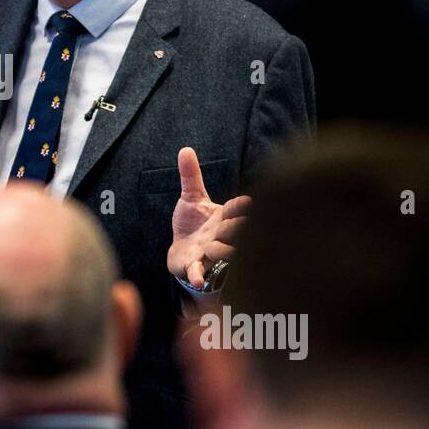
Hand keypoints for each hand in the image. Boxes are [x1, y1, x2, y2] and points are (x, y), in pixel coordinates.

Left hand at [166, 147, 250, 289]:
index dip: (240, 207)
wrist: (181, 251)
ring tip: (210, 246)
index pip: (236, 209)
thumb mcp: (191, 198)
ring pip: (223, 253)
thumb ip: (190, 176)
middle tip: (230, 225)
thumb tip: (185, 148)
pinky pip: (199, 272)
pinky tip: (198, 280)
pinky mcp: (195, 266)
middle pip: (235, 231)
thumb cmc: (193, 224)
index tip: (247, 202)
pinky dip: (198, 275)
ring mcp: (210, 252)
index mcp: (223, 217)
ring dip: (219, 250)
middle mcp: (221, 235)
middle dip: (234, 228)